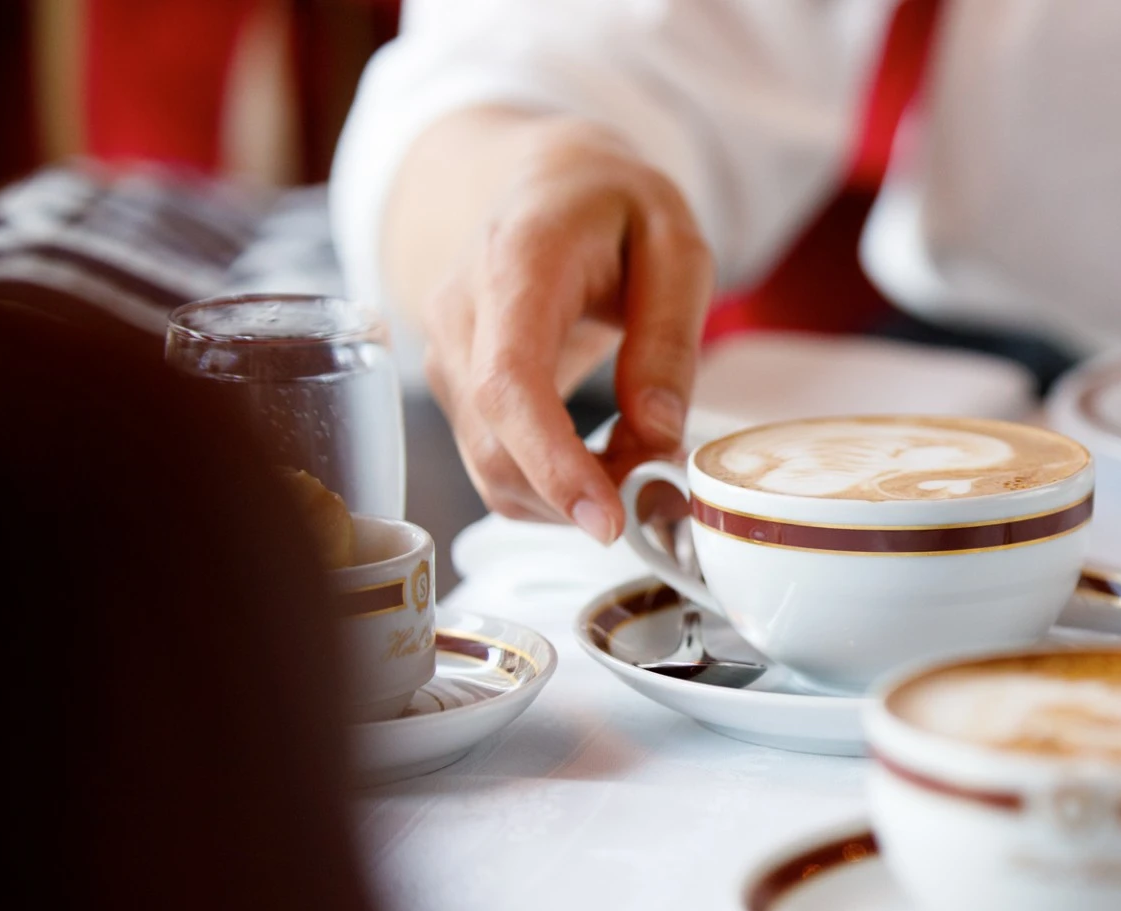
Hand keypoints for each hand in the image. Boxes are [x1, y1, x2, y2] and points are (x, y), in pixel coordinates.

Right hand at [418, 115, 713, 541]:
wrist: (546, 183)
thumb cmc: (614, 207)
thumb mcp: (676, 246)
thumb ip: (669, 336)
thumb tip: (657, 432)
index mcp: (516, 263)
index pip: (509, 380)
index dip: (551, 461)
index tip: (605, 517)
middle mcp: (460, 312)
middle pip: (493, 442)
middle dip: (578, 492)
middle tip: (659, 489)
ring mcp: (445, 352)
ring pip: (490, 466)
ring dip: (568, 495)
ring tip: (639, 461)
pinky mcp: (454, 386)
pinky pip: (492, 462)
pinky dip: (549, 485)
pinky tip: (600, 460)